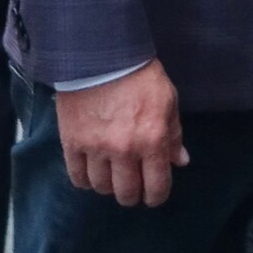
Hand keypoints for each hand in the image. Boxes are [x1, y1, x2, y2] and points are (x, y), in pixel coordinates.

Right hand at [54, 59, 187, 207]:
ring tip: (111, 176)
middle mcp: (124, 149)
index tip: (153, 195)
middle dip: (132, 195)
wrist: (100, 55)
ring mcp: (96, 147)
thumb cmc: (139, 76)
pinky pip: (77, 176)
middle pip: (126, 193)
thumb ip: (174, 134)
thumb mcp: (167, 101)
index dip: (156, 196)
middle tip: (132, 188)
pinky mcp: (72, 142)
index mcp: (152, 140)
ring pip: (101, 187)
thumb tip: (180, 162)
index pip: (156, 187)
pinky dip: (85, 180)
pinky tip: (91, 172)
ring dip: (108, 186)